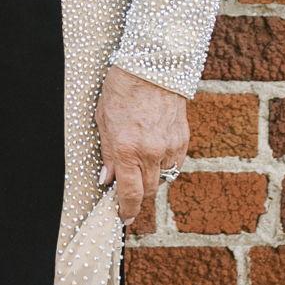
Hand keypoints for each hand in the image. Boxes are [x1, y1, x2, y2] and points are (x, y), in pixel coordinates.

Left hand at [96, 64, 187, 227]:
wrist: (152, 66)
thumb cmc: (121, 89)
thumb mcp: (102, 120)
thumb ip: (106, 153)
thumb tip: (107, 179)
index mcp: (126, 148)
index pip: (129, 193)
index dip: (126, 210)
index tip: (123, 218)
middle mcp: (150, 152)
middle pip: (148, 191)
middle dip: (136, 196)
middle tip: (127, 193)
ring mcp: (169, 147)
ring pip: (162, 179)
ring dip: (150, 180)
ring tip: (139, 167)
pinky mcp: (182, 140)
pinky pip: (174, 164)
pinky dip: (164, 165)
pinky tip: (153, 153)